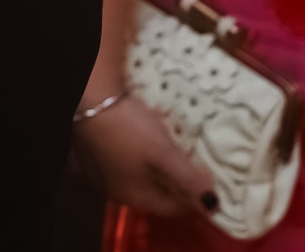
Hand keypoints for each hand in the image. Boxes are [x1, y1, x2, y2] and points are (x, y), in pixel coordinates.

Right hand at [72, 95, 217, 219]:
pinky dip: (142, 149)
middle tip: (189, 155)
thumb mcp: (164, 155)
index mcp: (133, 196)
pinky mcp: (97, 149)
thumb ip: (189, 181)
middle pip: (157, 190)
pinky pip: (128, 156)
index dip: (193, 193)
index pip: (172, 207)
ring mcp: (103, 169)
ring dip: (160, 161)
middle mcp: (115, 189)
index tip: (206, 173)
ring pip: (142, 172)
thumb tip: (213, 205)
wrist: (91, 97)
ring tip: (170, 140)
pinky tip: (146, 130)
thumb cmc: (129, 130)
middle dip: (177, 176)